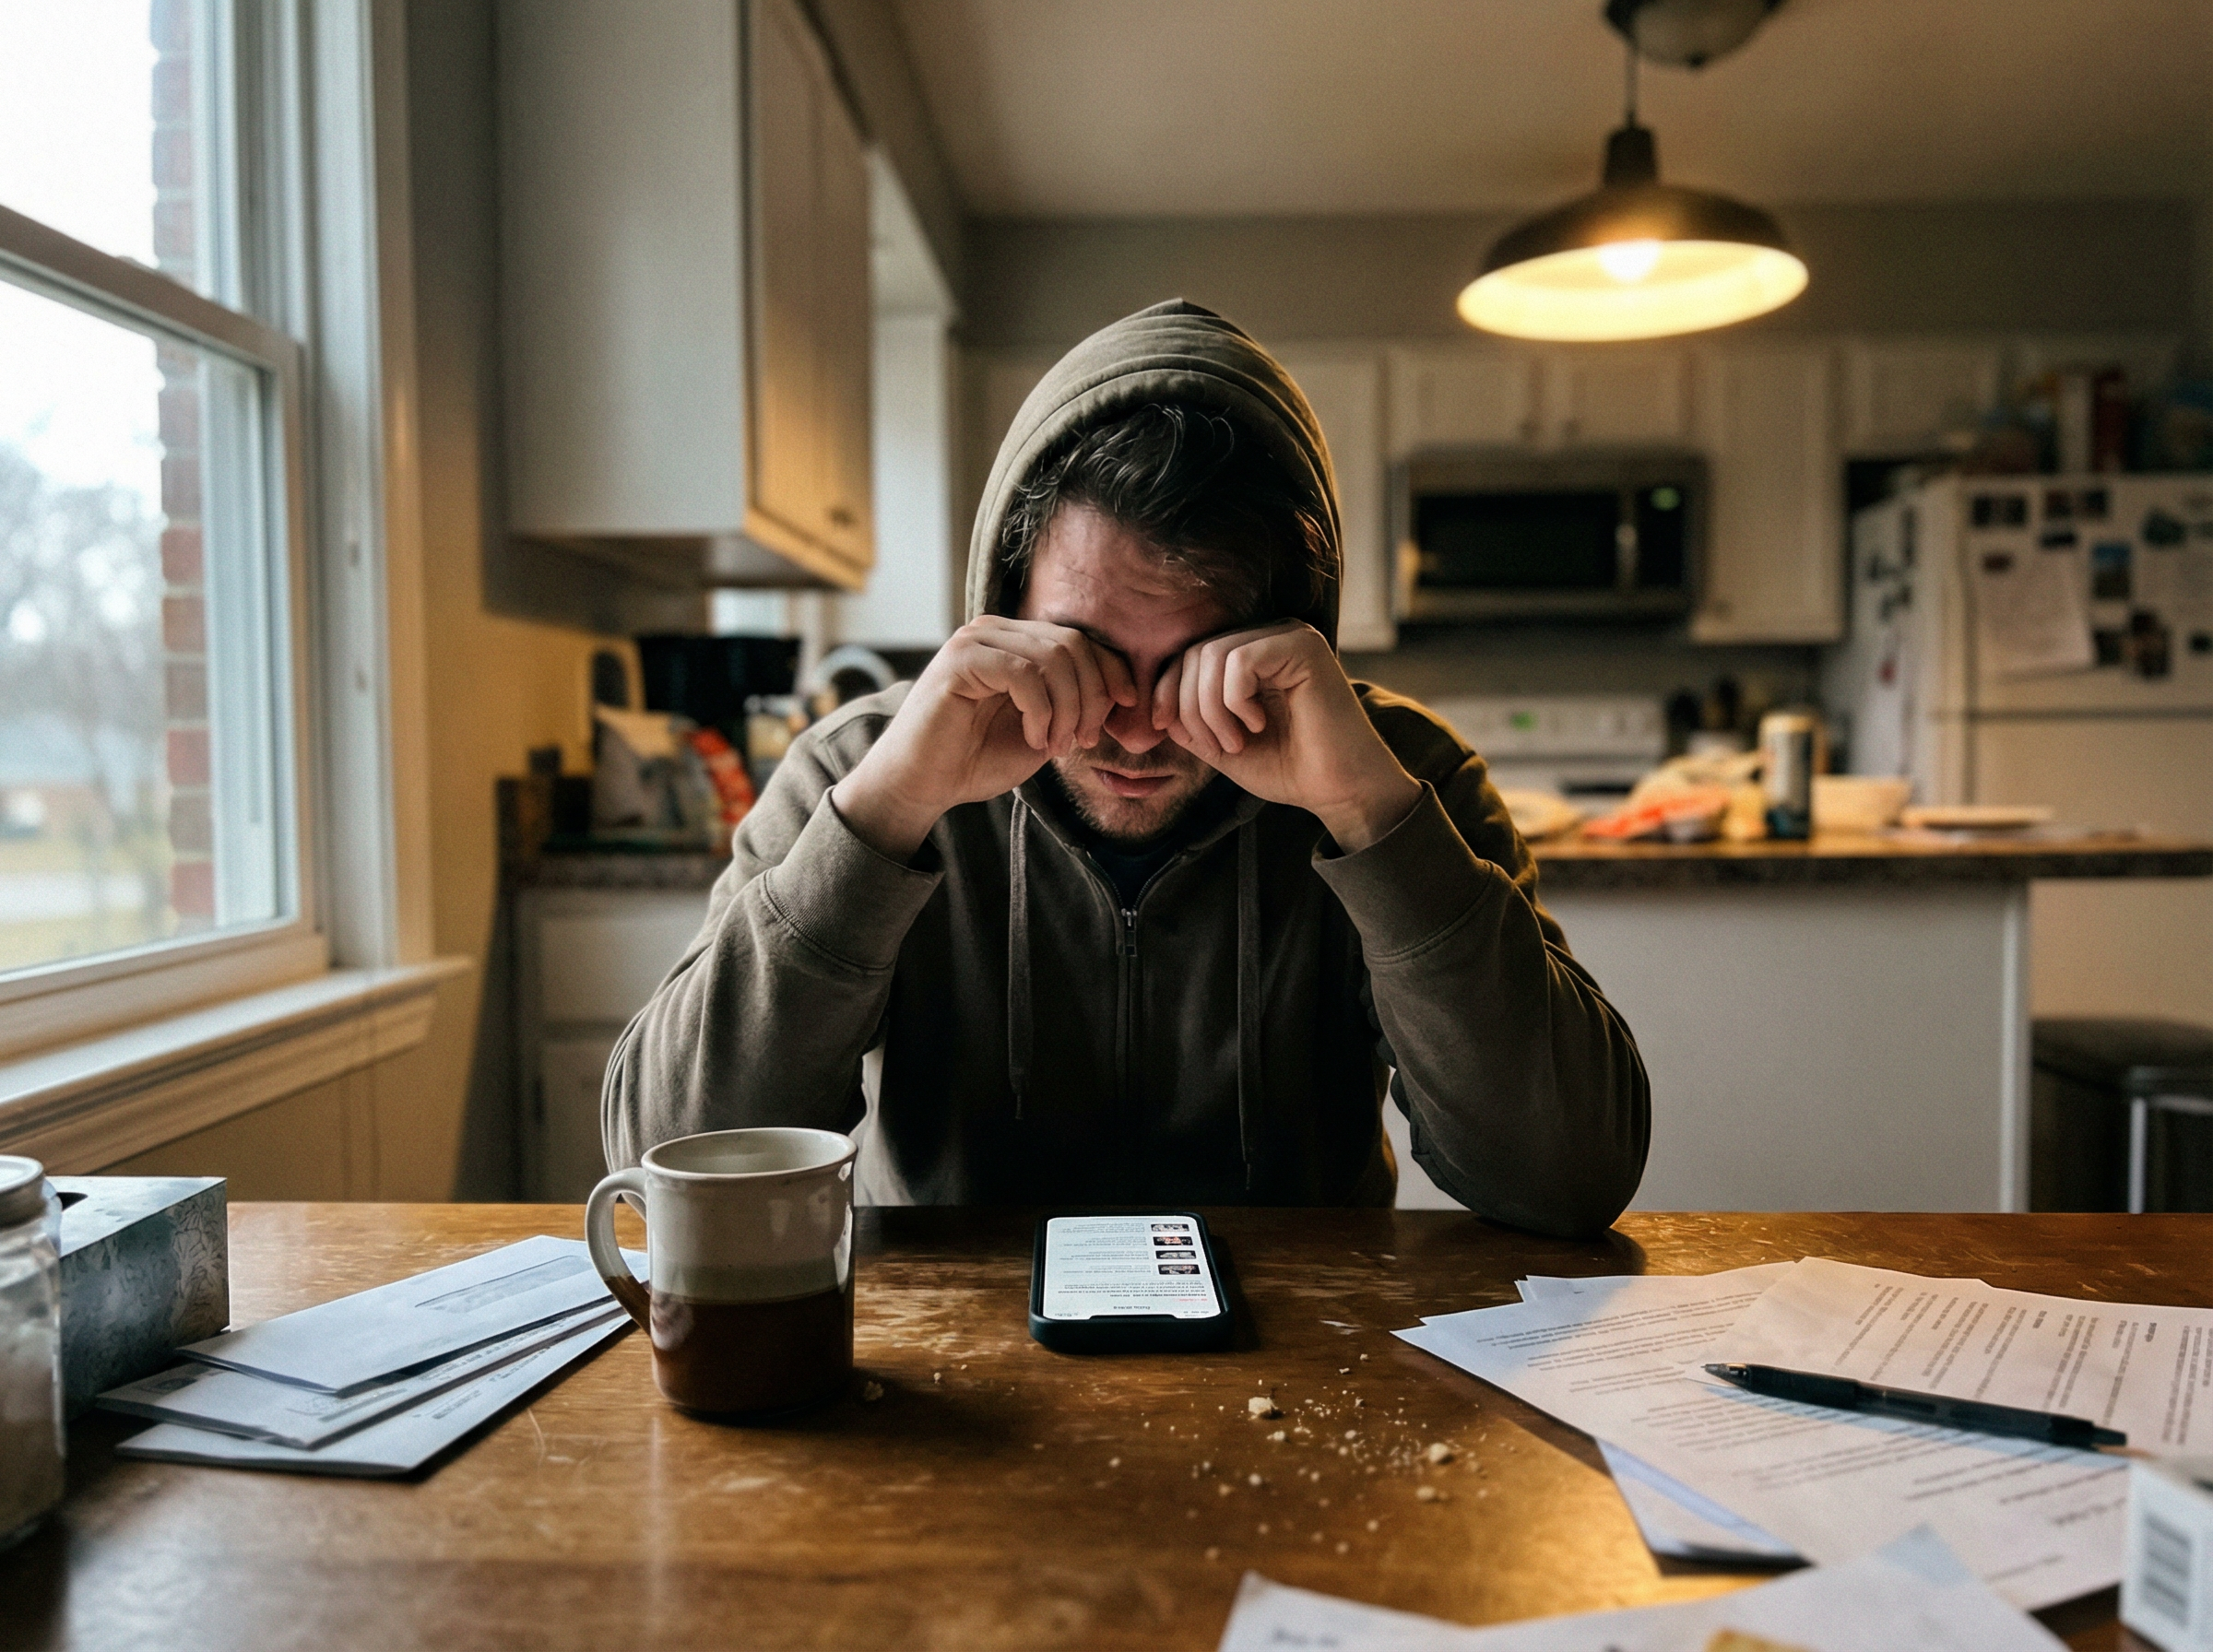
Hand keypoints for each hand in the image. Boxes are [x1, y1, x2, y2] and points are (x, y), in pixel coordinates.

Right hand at [832, 618, 1135, 858]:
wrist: (921, 784)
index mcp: (1016, 642)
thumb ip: (1074, 706)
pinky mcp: (959, 659)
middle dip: (1091, 696)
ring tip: (1056, 745)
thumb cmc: (976, 760)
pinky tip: (1034, 738)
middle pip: (1073, 645)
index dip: (1111, 671)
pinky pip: (1023, 672)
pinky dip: (1041, 711)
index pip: (1080, 640)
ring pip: (1053, 657)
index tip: (1126, 707)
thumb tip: (1120, 691)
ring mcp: (975, 640)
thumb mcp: (1044, 730)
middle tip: (1083, 740)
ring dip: (1067, 708)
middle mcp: (996, 631)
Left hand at [1156, 621, 1420, 853]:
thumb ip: (1189, 722)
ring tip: (1236, 743)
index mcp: (1252, 654)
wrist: (1340, 791)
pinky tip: (1257, 724)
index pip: (1188, 655)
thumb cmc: (1290, 769)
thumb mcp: (1222, 744)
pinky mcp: (1304, 646)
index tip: (1166, 728)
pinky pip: (1240, 660)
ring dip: (1211, 710)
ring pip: (1213, 656)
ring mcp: (1289, 637)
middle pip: (1196, 653)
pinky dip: (1235, 700)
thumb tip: (1157, 708)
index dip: (1167, 690)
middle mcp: (1271, 636)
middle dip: (1190, 707)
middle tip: (1217, 747)